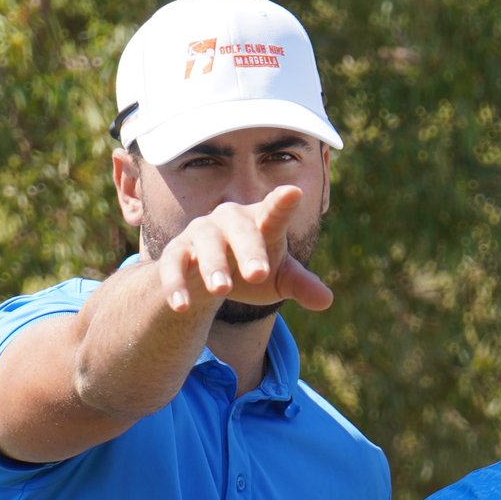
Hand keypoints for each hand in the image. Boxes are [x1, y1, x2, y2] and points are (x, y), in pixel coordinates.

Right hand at [154, 184, 333, 315]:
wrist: (205, 277)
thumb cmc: (250, 269)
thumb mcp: (278, 279)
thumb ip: (300, 285)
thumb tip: (327, 301)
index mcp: (260, 221)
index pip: (275, 211)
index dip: (282, 202)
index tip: (294, 193)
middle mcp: (230, 220)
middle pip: (240, 228)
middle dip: (248, 249)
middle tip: (259, 274)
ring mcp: (200, 233)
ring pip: (206, 242)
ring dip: (213, 265)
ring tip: (222, 290)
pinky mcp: (175, 252)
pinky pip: (173, 265)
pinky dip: (176, 285)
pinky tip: (182, 306)